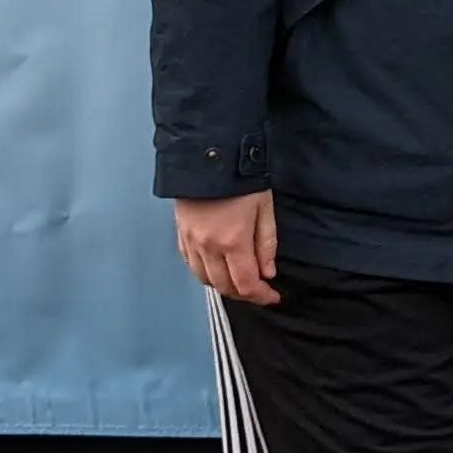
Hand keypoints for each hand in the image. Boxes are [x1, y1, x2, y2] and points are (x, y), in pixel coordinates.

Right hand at [175, 189, 280, 305]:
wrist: (209, 155)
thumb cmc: (241, 178)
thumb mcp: (264, 208)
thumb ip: (267, 244)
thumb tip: (268, 272)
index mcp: (233, 241)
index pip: (246, 284)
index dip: (261, 296)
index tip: (272, 297)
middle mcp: (209, 247)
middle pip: (225, 287)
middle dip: (244, 293)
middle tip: (258, 289)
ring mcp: (191, 242)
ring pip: (206, 280)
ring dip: (224, 286)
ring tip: (239, 279)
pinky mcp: (181, 235)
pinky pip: (191, 265)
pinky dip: (205, 273)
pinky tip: (216, 268)